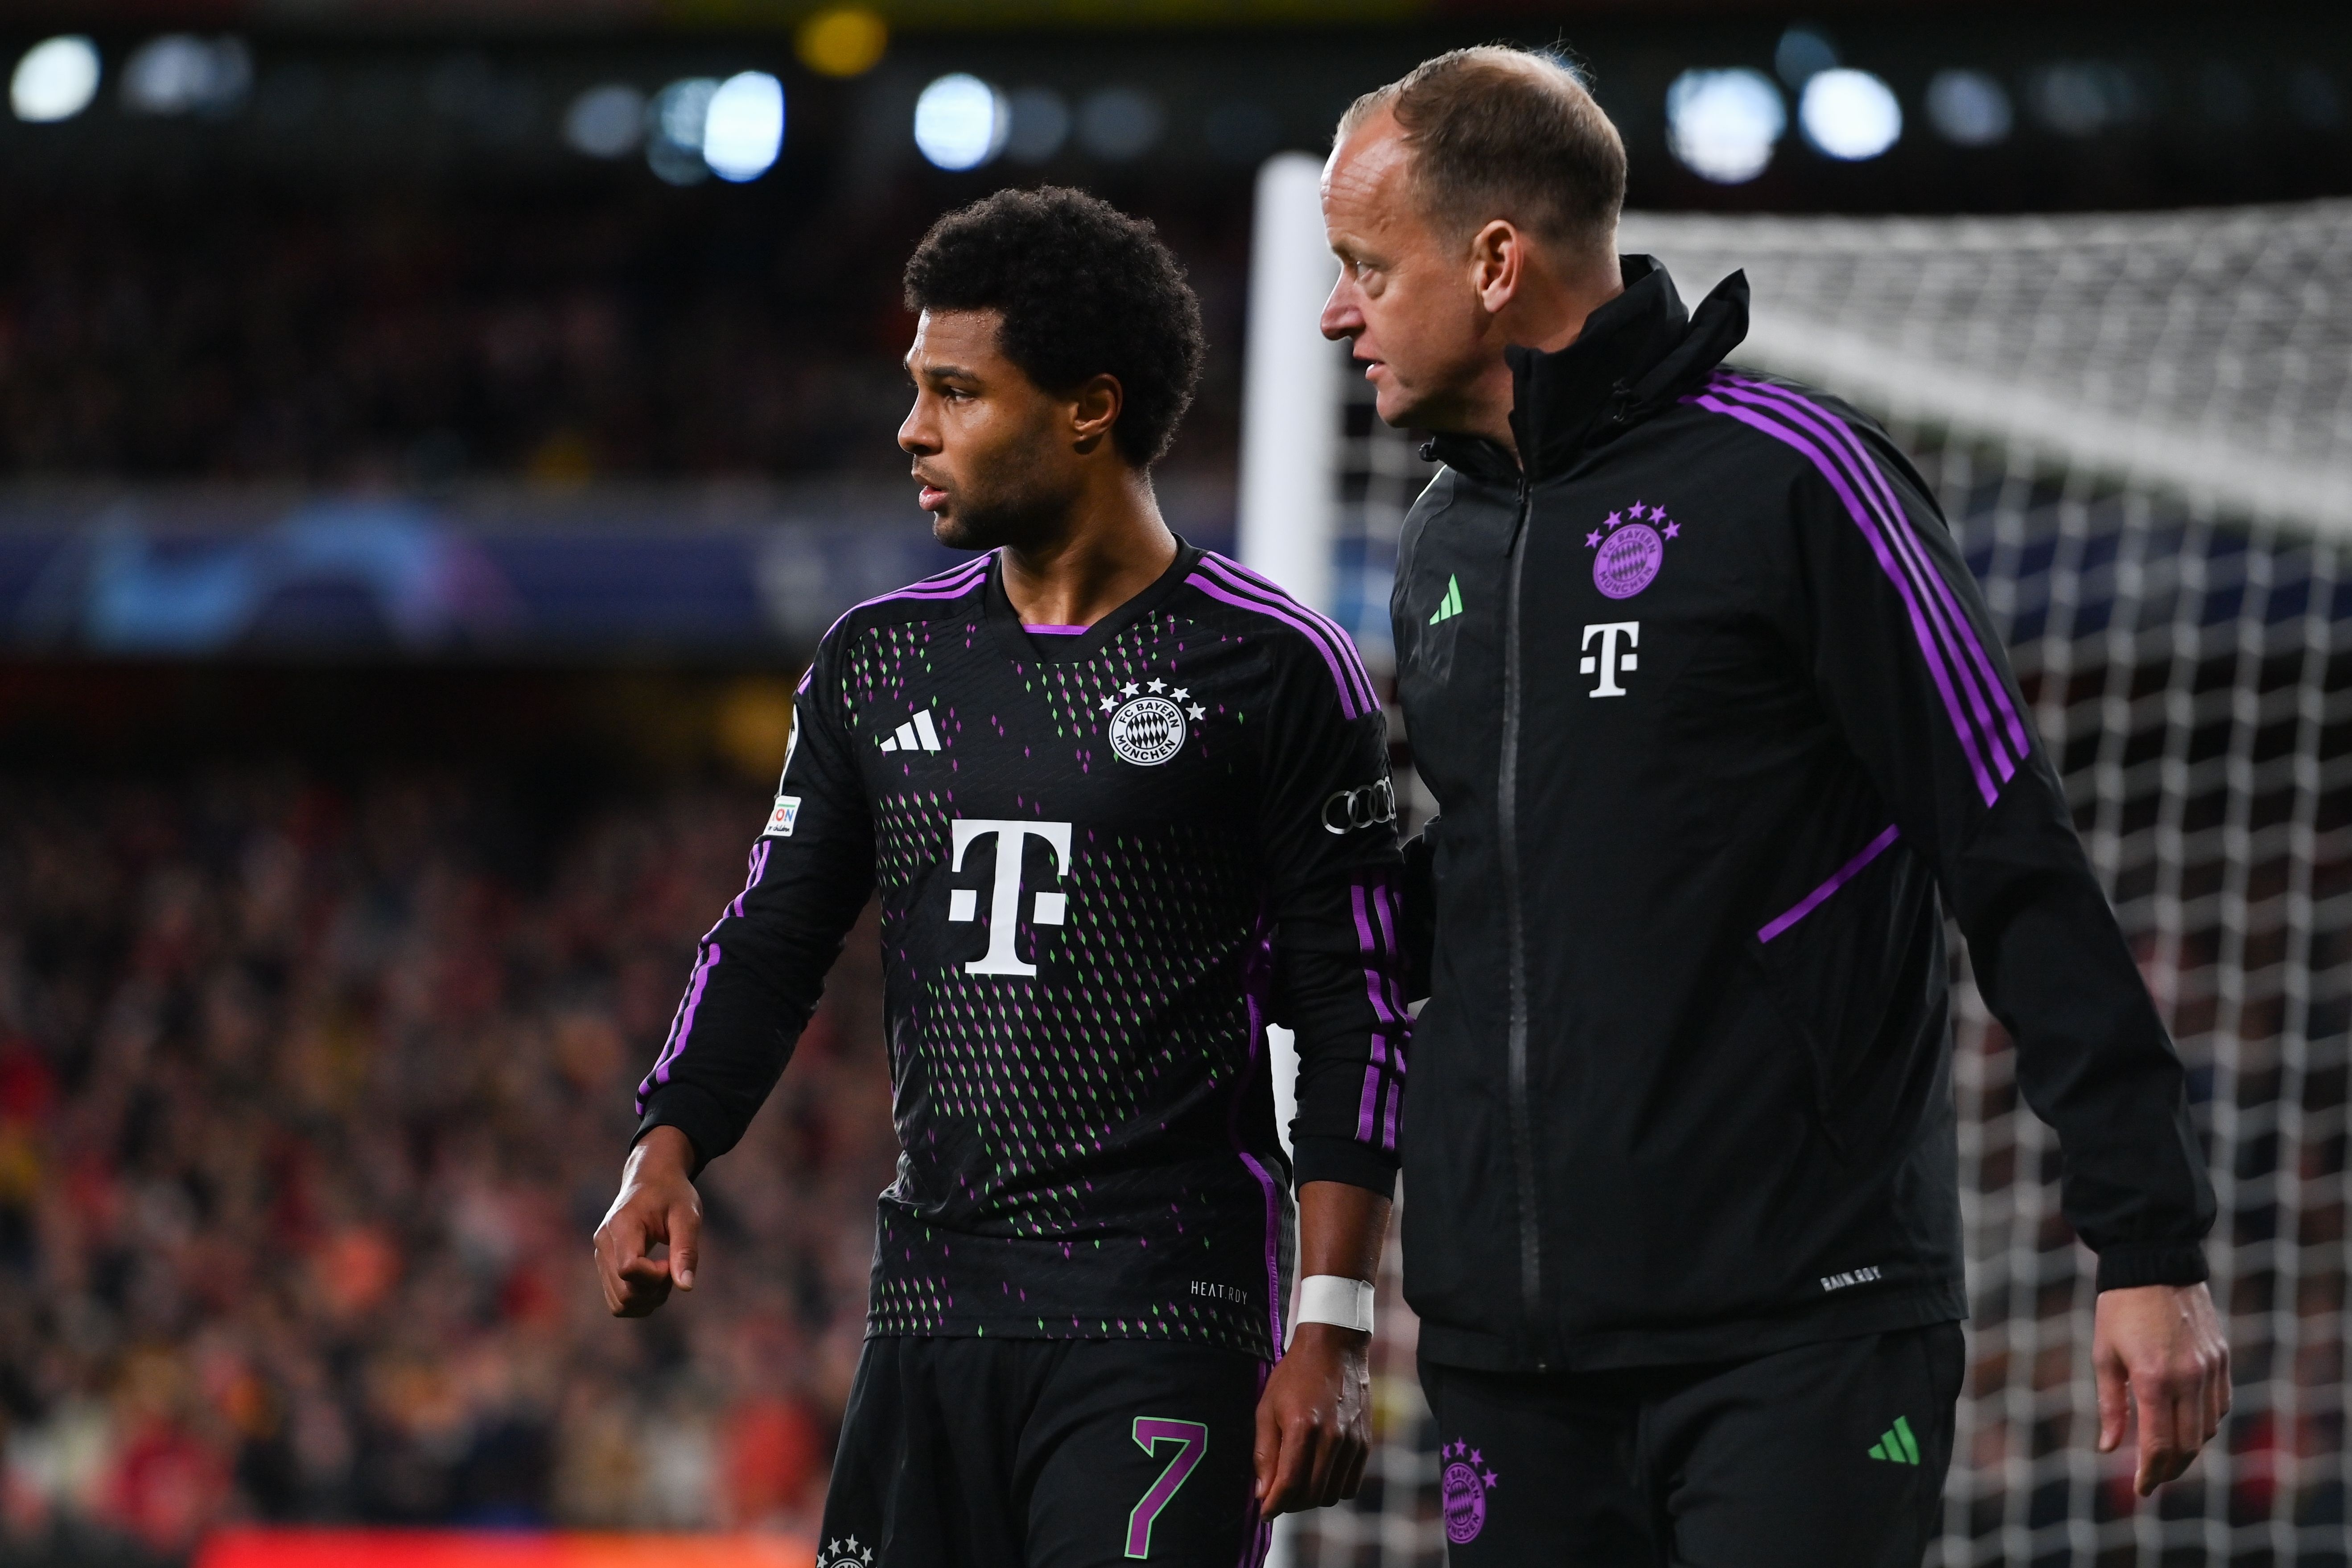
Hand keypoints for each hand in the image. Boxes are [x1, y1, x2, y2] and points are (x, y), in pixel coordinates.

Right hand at [592, 1126, 702, 1317]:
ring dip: (648, 1299)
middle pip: (624, 1292)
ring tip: (665, 1274)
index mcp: (623, 1225)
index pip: (629, 1269)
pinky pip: (617, 1300)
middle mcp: (604, 1242)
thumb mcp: (687, 1216)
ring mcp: (600, 1255)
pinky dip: (639, 1299)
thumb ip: (686, 1250)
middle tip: (673, 1268)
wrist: (651, 1179)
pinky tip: (655, 1280)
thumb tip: (686, 1286)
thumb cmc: (672, 1194)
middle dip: (655, 1291)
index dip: (655, 1276)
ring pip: (619, 1302)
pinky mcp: (604, 1265)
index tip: (671, 1261)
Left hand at [1253, 1323, 1371, 1516]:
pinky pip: (1351, 1484)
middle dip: (1290, 1504)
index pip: (1289, 1483)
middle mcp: (1332, 1438)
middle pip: (1312, 1495)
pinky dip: (1333, 1488)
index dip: (1273, 1505)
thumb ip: (1264, 1453)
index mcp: (1303, 1427)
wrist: (1334, 1349)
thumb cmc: (1294, 1376)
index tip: (1264, 1513)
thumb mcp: (1267, 1408)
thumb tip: (1262, 1493)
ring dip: (1312, 1498)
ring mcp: (1353, 1442)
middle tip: (1277, 1497)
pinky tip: (1319, 1474)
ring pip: (1332, 1495)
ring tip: (1297, 1484)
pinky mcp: (1365, 1443)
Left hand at [2093, 1281, 2229, 1494]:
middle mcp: (2188, 1378)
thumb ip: (2110, 1406)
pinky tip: (2187, 1427)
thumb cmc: (2118, 1310)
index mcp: (2153, 1378)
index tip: (2140, 1489)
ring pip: (2207, 1429)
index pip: (2158, 1444)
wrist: (2153, 1264)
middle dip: (2170, 1469)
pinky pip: (2219, 1406)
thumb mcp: (2104, 1356)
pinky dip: (2205, 1424)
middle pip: (2187, 1444)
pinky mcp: (2221, 1358)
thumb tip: (2107, 1448)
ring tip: (2168, 1458)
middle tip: (2153, 1479)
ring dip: (2189, 1450)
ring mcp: (2210, 1368)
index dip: (2150, 1473)